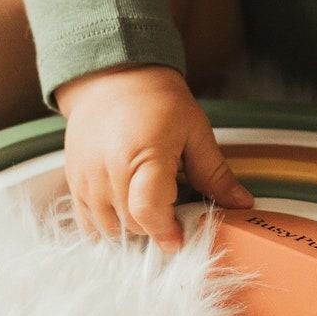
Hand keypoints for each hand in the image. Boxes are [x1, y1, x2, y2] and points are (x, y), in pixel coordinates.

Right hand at [54, 65, 252, 251]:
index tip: (180, 238)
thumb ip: (215, 172)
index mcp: (143, 154)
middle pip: (131, 225)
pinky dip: (107, 226)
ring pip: (108, 229)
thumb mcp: (194, 130)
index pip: (149, 211)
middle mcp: (109, 169)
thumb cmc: (158, 100)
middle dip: (155, 229)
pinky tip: (124, 212)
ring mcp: (86, 177)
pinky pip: (86, 221)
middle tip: (171, 213)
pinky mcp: (73, 180)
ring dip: (130, 230)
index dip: (166, 232)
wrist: (114, 77)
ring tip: (148, 209)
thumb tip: (242, 203)